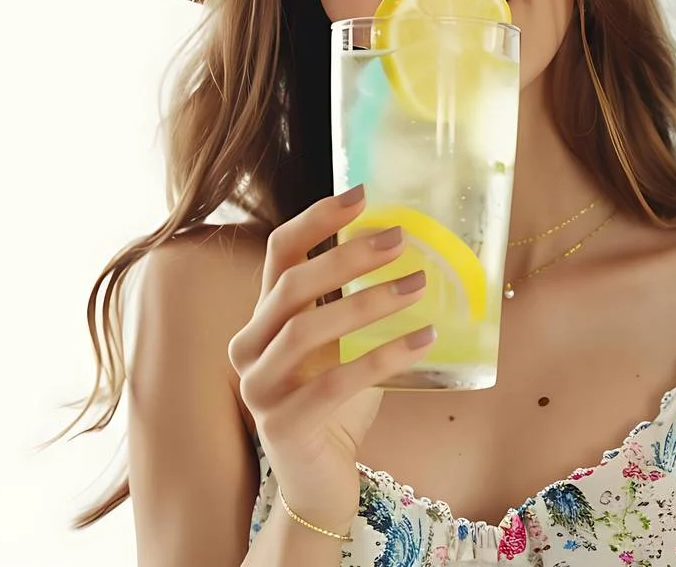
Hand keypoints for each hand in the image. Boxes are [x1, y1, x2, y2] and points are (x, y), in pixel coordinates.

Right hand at [227, 186, 436, 530]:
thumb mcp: (344, 344)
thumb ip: (355, 302)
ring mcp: (258, 389)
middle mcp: (249, 348)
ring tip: (419, 286)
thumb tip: (409, 247)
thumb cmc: (338, 405)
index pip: (279, 254)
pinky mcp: (282, 426)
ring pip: (308, 330)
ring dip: (368, 302)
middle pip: (292, 286)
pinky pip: (336, 383)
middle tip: (402, 239)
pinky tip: (426, 340)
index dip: (317, 220)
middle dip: (347, 256)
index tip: (362, 193)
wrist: (321, 481)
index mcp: (263, 320)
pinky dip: (384, 356)